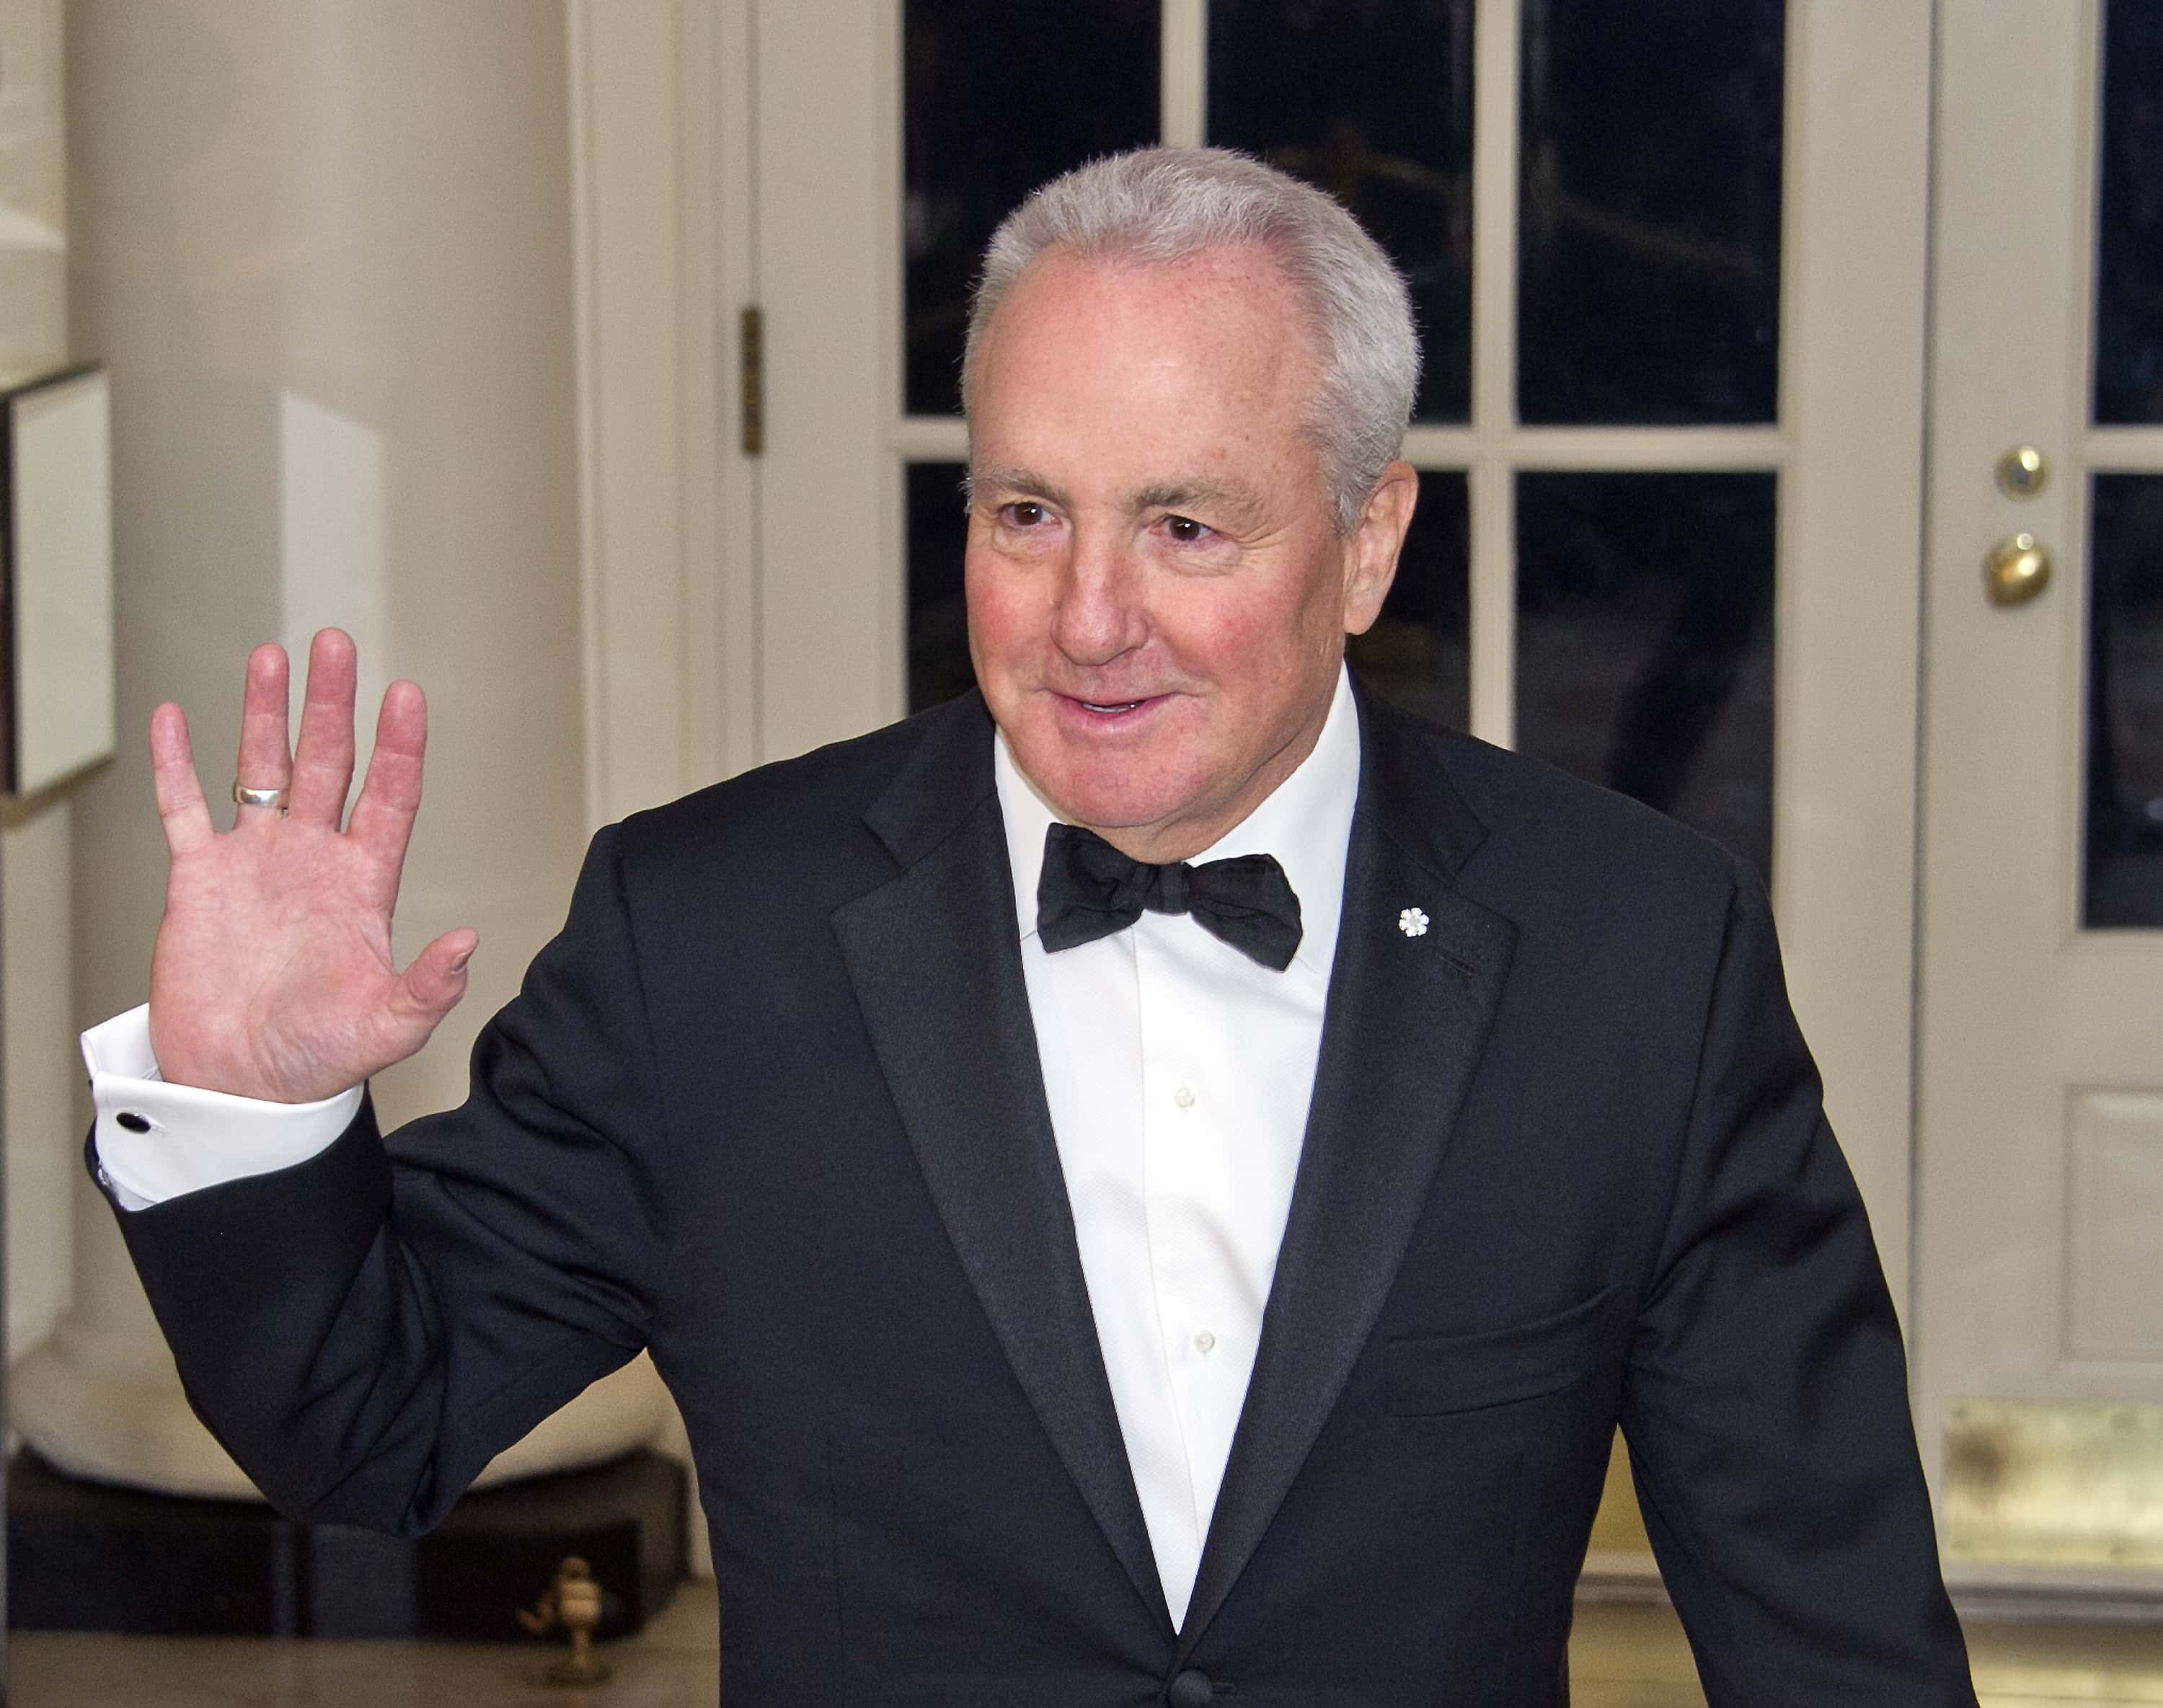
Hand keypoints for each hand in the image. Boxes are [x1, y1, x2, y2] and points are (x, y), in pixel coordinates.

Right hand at [146, 629, 477, 1101]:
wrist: (242, 1085)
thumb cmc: (319, 1059)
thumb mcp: (387, 1026)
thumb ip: (430, 985)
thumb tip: (469, 944)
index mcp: (363, 884)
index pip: (389, 798)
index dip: (398, 747)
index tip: (406, 694)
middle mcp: (313, 860)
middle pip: (327, 763)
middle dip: (332, 704)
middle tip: (336, 644)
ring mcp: (256, 863)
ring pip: (261, 768)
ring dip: (267, 714)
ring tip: (274, 655)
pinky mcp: (198, 880)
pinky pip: (183, 809)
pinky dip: (174, 764)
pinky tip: (173, 716)